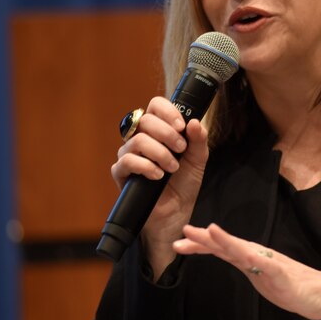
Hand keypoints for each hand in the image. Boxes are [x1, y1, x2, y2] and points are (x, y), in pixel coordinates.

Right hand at [111, 97, 209, 275]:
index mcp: (159, 130)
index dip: (167, 111)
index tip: (181, 126)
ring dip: (159, 153)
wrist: (175, 214)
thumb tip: (194, 122)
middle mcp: (141, 138)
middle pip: (144, 120)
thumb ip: (199, 140)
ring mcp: (129, 155)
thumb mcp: (198, 160)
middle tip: (181, 149)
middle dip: (166, 133)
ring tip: (172, 168)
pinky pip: (126, 161)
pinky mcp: (121, 173)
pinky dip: (146, 166)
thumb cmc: (184, 184)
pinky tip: (158, 176)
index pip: (155, 106)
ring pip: (137, 140)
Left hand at [173, 224, 320, 319]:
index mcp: (251, 257)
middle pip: (227, 246)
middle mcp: (257, 255)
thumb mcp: (261, 277)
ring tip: (209, 231)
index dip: (200, 245)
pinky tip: (243, 253)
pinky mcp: (281, 273)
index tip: (179, 243)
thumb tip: (231, 256)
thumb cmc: (291, 285)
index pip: (221, 249)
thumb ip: (247, 265)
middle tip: (183, 232)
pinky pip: (266, 265)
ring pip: (244, 250)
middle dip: (204, 239)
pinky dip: (255, 258)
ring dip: (225, 241)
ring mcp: (270, 263)